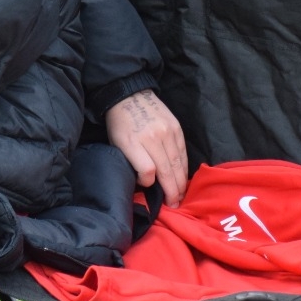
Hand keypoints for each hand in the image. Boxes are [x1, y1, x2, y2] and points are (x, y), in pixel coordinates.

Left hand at [106, 89, 187, 205]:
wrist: (129, 95)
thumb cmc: (119, 123)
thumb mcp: (116, 143)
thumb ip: (130, 161)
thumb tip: (144, 181)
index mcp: (132, 141)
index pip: (147, 170)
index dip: (148, 183)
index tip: (147, 186)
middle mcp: (152, 137)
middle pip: (166, 170)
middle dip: (172, 191)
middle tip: (175, 206)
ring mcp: (167, 131)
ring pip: (178, 163)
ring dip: (181, 183)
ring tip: (181, 196)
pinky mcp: (177, 127)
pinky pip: (183, 152)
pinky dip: (184, 167)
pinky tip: (183, 178)